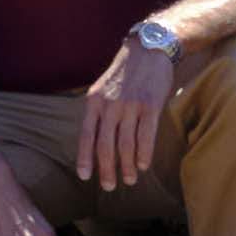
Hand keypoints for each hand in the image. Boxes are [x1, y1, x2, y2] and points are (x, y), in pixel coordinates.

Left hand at [75, 37, 179, 191]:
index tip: (85, 176)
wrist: (150, 48)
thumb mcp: (103, 88)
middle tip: (109, 186)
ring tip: (129, 180)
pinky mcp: (150, 105)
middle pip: (105, 145)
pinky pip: (146, 136)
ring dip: (126, 167)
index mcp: (94, 101)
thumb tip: (95, 142)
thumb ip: (99, 112)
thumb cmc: (126, 73)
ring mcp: (130, 105)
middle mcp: (110, 104)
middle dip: (106, 170)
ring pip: (126, 145)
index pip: (86, 135)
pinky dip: (144, 154)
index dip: (85, 158)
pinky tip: (143, 165)